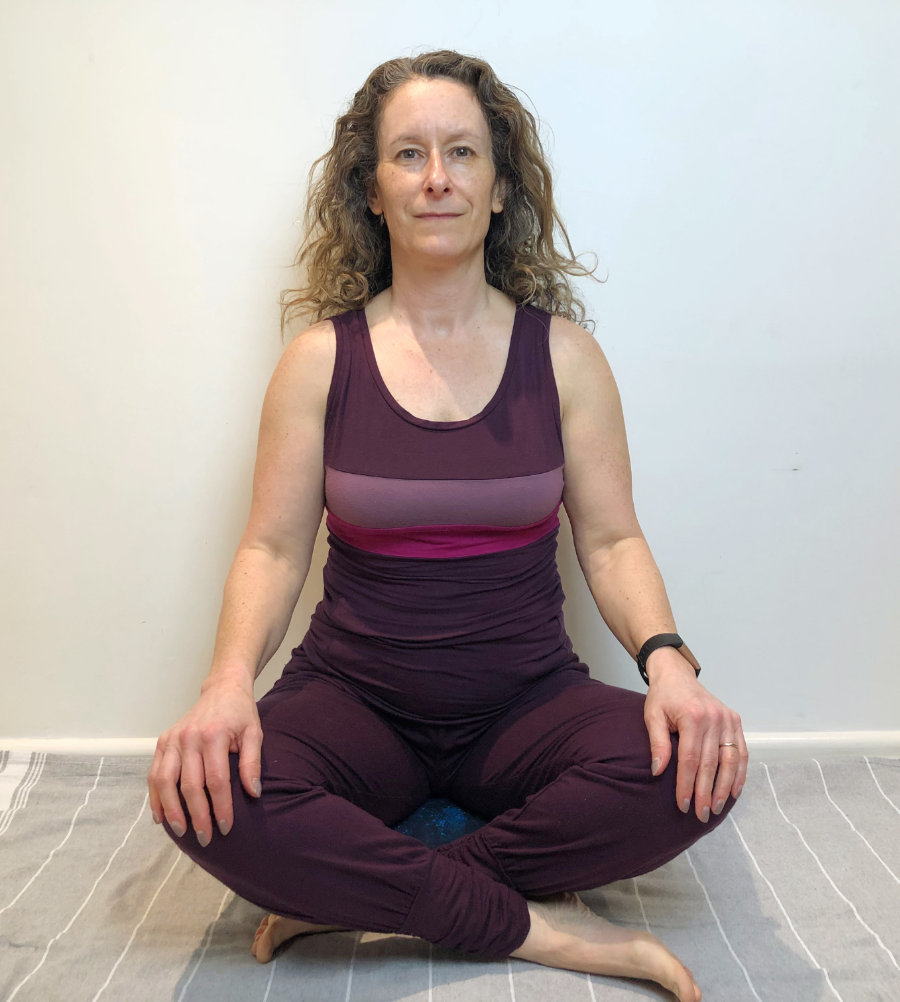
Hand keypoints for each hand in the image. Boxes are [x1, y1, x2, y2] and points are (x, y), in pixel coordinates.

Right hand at [147, 678, 261, 846]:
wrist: (222, 689)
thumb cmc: (240, 713)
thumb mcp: (254, 733)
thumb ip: (252, 763)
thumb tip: (254, 793)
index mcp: (213, 736)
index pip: (216, 780)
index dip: (220, 807)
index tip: (226, 828)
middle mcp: (189, 738)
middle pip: (189, 785)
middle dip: (197, 815)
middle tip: (205, 838)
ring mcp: (172, 739)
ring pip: (165, 782)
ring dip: (171, 810)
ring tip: (181, 831)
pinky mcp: (162, 741)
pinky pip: (154, 773)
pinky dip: (155, 797)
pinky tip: (161, 816)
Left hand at [642, 648, 747, 822]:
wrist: (677, 675)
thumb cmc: (662, 697)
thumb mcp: (652, 716)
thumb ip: (657, 743)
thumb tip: (658, 772)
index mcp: (693, 717)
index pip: (691, 759)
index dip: (687, 785)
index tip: (683, 805)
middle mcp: (714, 718)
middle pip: (711, 764)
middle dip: (706, 792)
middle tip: (701, 814)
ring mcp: (728, 719)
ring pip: (730, 760)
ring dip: (724, 787)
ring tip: (717, 808)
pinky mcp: (735, 720)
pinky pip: (741, 751)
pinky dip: (739, 772)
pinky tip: (734, 791)